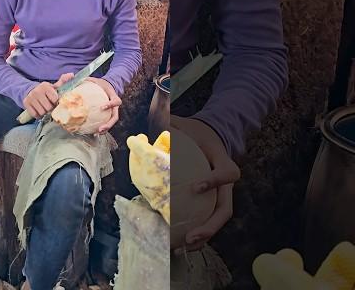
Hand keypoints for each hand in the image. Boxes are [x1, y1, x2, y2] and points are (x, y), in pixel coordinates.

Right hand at [23, 73, 73, 119]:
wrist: (30, 91)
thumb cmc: (46, 91)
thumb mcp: (54, 86)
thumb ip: (63, 81)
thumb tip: (72, 75)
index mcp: (45, 86)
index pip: (54, 99)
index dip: (55, 101)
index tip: (54, 100)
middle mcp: (37, 91)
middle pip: (48, 107)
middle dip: (50, 108)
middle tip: (49, 105)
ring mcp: (30, 97)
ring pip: (42, 112)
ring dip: (44, 112)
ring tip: (44, 107)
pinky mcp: (25, 103)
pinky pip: (35, 114)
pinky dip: (38, 114)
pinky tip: (38, 109)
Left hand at [85, 77, 121, 133]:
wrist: (107, 86)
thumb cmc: (100, 84)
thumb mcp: (95, 80)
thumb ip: (87, 80)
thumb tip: (75, 78)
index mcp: (113, 96)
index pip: (116, 101)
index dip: (111, 104)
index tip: (102, 107)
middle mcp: (115, 106)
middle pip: (115, 116)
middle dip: (109, 123)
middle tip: (101, 128)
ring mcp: (112, 111)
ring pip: (112, 122)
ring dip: (106, 128)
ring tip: (97, 133)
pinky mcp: (108, 115)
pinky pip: (106, 122)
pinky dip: (101, 128)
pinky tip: (94, 132)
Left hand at [170, 115, 240, 253]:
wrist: (209, 135)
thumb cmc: (194, 132)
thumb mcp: (183, 123)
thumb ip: (166, 123)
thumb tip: (141, 130)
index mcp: (221, 159)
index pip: (228, 172)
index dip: (215, 181)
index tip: (196, 187)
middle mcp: (225, 181)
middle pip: (226, 207)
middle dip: (210, 224)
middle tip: (191, 235)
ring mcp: (220, 192)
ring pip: (219, 218)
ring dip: (205, 234)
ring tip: (186, 245)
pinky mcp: (212, 200)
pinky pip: (209, 218)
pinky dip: (200, 232)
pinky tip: (183, 243)